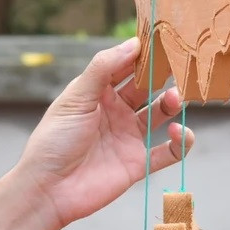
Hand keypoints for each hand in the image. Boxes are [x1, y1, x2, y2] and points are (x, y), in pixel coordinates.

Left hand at [10, 38, 192, 229]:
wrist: (48, 189)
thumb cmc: (54, 140)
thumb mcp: (76, 98)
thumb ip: (103, 69)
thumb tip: (133, 44)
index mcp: (97, 93)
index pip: (124, 67)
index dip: (142, 54)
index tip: (162, 40)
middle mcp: (115, 112)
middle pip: (146, 88)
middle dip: (162, 77)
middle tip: (180, 66)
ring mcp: (127, 137)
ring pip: (159, 115)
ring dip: (171, 104)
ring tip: (176, 99)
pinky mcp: (137, 163)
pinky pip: (167, 152)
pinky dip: (181, 143)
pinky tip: (180, 132)